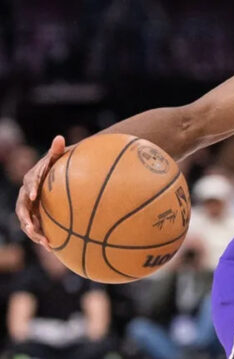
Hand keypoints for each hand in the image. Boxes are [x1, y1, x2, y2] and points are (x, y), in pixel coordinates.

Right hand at [15, 135, 66, 249]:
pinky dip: (42, 236)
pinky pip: (37, 227)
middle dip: (27, 220)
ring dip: (34, 233)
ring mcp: (30, 207)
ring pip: (27, 222)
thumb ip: (57, 149)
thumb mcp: (58, 157)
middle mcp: (26, 194)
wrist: (57, 176)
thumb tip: (59, 137)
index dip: (30, 189)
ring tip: (46, 243)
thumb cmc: (59, 165)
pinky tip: (53, 247)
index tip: (34, 196)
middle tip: (33, 229)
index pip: (28, 184)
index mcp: (31, 180)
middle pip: (22, 209)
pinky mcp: (36, 216)